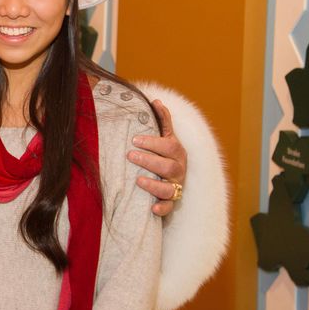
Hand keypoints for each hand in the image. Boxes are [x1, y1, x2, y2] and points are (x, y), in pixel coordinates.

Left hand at [128, 100, 186, 216]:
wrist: (169, 179)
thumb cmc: (163, 155)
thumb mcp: (165, 138)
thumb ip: (162, 121)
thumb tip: (156, 100)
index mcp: (177, 153)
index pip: (169, 146)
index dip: (153, 143)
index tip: (134, 139)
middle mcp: (178, 170)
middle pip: (168, 167)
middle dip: (149, 161)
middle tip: (130, 155)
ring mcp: (176, 187)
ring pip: (169, 189)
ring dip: (153, 185)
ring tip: (137, 180)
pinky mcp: (171, 203)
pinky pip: (169, 208)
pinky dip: (162, 208)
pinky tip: (152, 208)